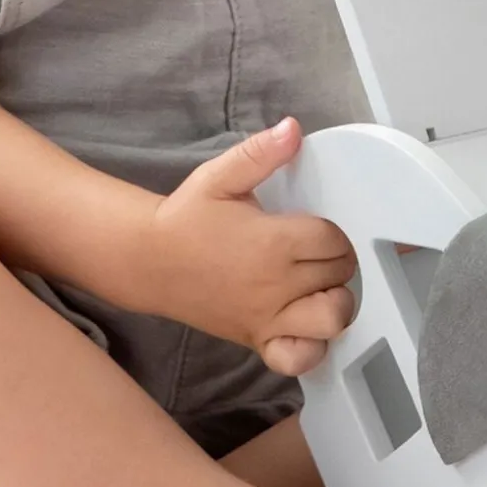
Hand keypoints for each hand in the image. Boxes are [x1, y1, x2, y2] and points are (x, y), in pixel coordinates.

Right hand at [141, 118, 356, 376]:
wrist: (147, 261)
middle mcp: (275, 283)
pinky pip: (299, 358)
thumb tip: (293, 129)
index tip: (316, 230)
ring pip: (332, 318)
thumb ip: (260, 153)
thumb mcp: (220, 176)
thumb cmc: (184, 220)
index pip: (335, 239)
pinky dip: (312, 348)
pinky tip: (305, 326)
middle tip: (317, 253)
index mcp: (272, 241)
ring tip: (319, 287)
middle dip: (337, 262)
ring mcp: (268, 316)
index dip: (334, 233)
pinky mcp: (257, 339)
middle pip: (339, 274)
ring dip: (336, 302)